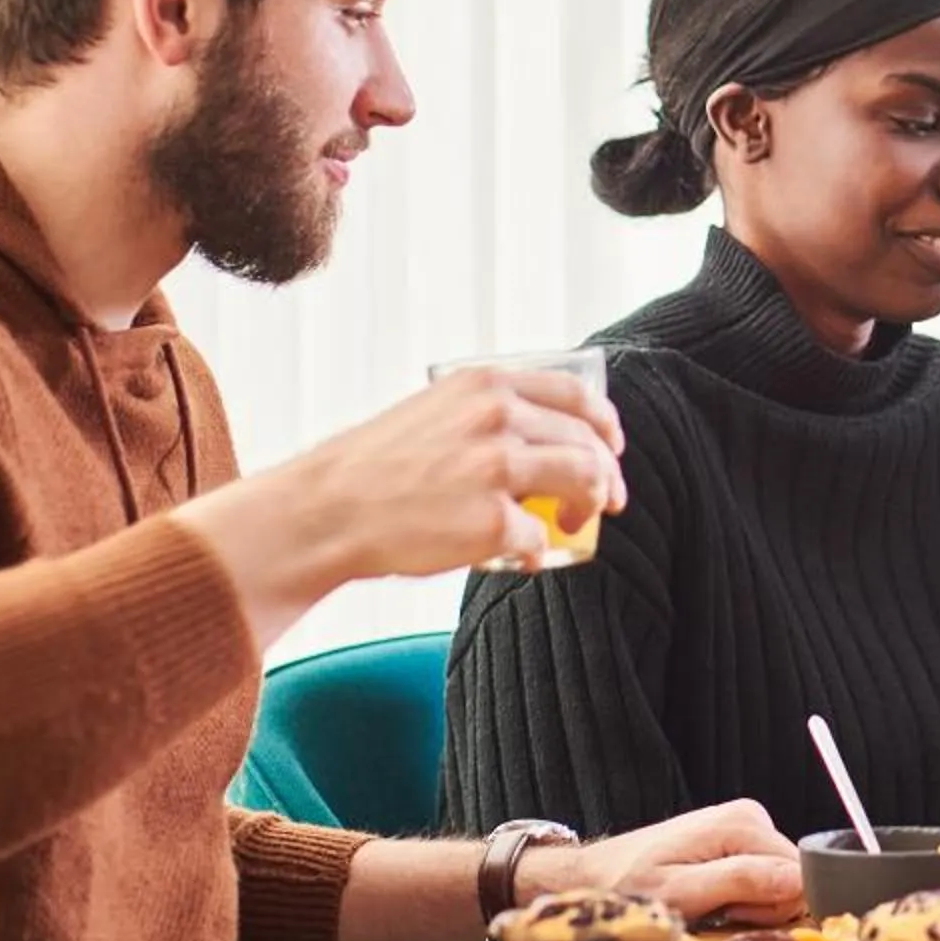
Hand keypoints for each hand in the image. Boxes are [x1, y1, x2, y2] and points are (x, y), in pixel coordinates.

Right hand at [179, 366, 626, 642]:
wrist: (327, 510)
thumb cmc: (377, 468)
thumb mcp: (437, 411)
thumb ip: (492, 413)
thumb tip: (552, 438)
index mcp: (486, 384)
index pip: (577, 395)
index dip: (605, 425)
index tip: (612, 447)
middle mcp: (498, 416)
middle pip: (589, 443)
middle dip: (607, 477)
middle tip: (608, 503)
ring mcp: (498, 467)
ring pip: (584, 482)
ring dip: (589, 509)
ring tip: (574, 526)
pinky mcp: (494, 520)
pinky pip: (542, 537)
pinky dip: (539, 551)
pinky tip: (521, 556)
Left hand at [532, 799, 805, 927]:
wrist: (593, 876)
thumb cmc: (628, 887)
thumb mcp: (681, 892)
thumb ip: (742, 882)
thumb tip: (800, 881)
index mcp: (743, 823)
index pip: (799, 876)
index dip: (772, 908)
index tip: (733, 915)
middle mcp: (752, 818)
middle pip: (791, 880)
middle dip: (760, 907)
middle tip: (716, 912)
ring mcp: (745, 829)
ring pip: (779, 885)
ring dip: (750, 906)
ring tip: (710, 907)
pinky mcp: (737, 844)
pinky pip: (763, 881)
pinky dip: (742, 900)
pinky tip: (713, 901)